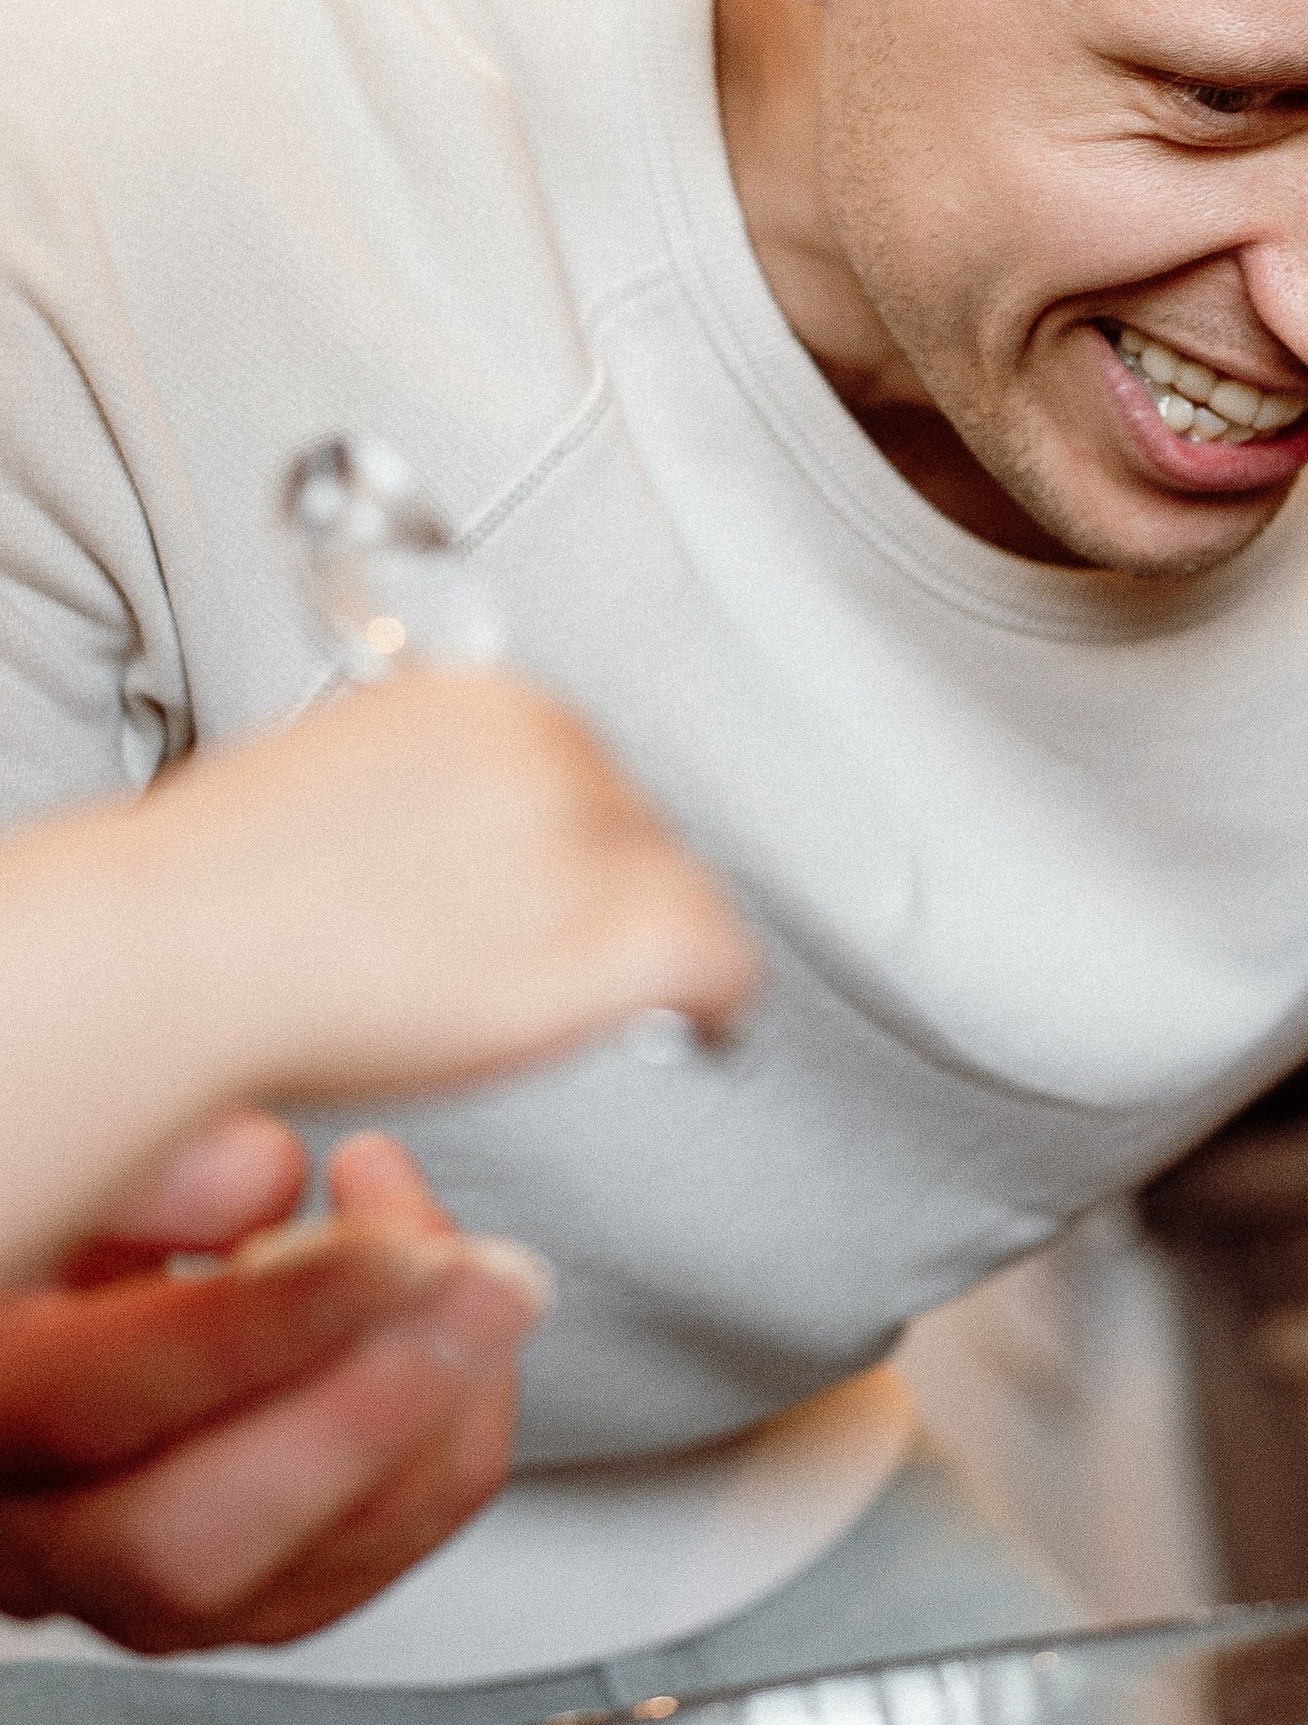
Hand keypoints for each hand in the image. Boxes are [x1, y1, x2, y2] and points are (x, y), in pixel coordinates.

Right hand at [0, 1126, 546, 1652]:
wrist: (45, 1314)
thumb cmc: (55, 1214)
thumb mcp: (61, 1158)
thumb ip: (146, 1164)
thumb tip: (259, 1174)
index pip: (97, 1403)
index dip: (262, 1324)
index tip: (390, 1239)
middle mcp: (30, 1529)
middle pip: (192, 1543)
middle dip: (373, 1408)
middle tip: (492, 1280)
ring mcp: (120, 1588)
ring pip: (289, 1583)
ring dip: (434, 1421)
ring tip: (482, 1272)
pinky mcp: (224, 1598)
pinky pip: (353, 1570)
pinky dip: (443, 1451)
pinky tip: (458, 1332)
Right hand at [121, 671, 758, 1101]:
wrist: (170, 955)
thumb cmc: (217, 902)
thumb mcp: (340, 787)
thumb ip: (434, 794)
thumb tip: (487, 850)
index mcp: (481, 697)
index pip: (586, 770)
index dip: (564, 852)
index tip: (536, 901)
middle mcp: (546, 744)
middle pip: (637, 827)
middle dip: (600, 897)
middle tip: (531, 968)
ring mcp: (581, 831)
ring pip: (683, 890)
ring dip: (642, 949)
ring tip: (569, 1004)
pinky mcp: (611, 923)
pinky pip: (720, 959)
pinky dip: (712, 1001)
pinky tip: (689, 1027)